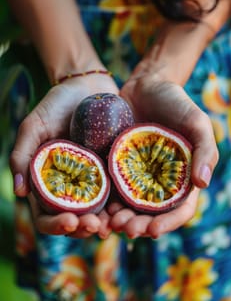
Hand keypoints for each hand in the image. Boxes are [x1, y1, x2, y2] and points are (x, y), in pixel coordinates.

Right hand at [10, 74, 117, 236]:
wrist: (87, 86)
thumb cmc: (56, 104)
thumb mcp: (34, 126)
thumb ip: (22, 155)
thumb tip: (18, 192)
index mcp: (49, 180)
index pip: (47, 212)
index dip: (55, 224)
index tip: (69, 222)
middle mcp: (71, 184)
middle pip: (74, 217)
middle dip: (83, 227)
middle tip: (95, 226)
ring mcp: (94, 178)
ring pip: (98, 210)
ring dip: (105, 222)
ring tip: (114, 224)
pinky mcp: (114, 168)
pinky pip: (118, 190)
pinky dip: (122, 203)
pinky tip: (128, 208)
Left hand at [108, 70, 218, 237]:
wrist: (146, 85)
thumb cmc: (176, 103)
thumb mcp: (197, 123)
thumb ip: (204, 151)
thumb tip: (203, 184)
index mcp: (181, 178)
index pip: (179, 209)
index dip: (168, 223)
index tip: (152, 229)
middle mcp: (158, 181)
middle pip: (150, 213)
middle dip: (139, 225)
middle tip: (125, 228)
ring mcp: (136, 174)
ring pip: (128, 206)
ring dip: (120, 219)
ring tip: (109, 223)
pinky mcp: (117, 165)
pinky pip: (111, 186)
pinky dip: (105, 200)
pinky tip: (96, 206)